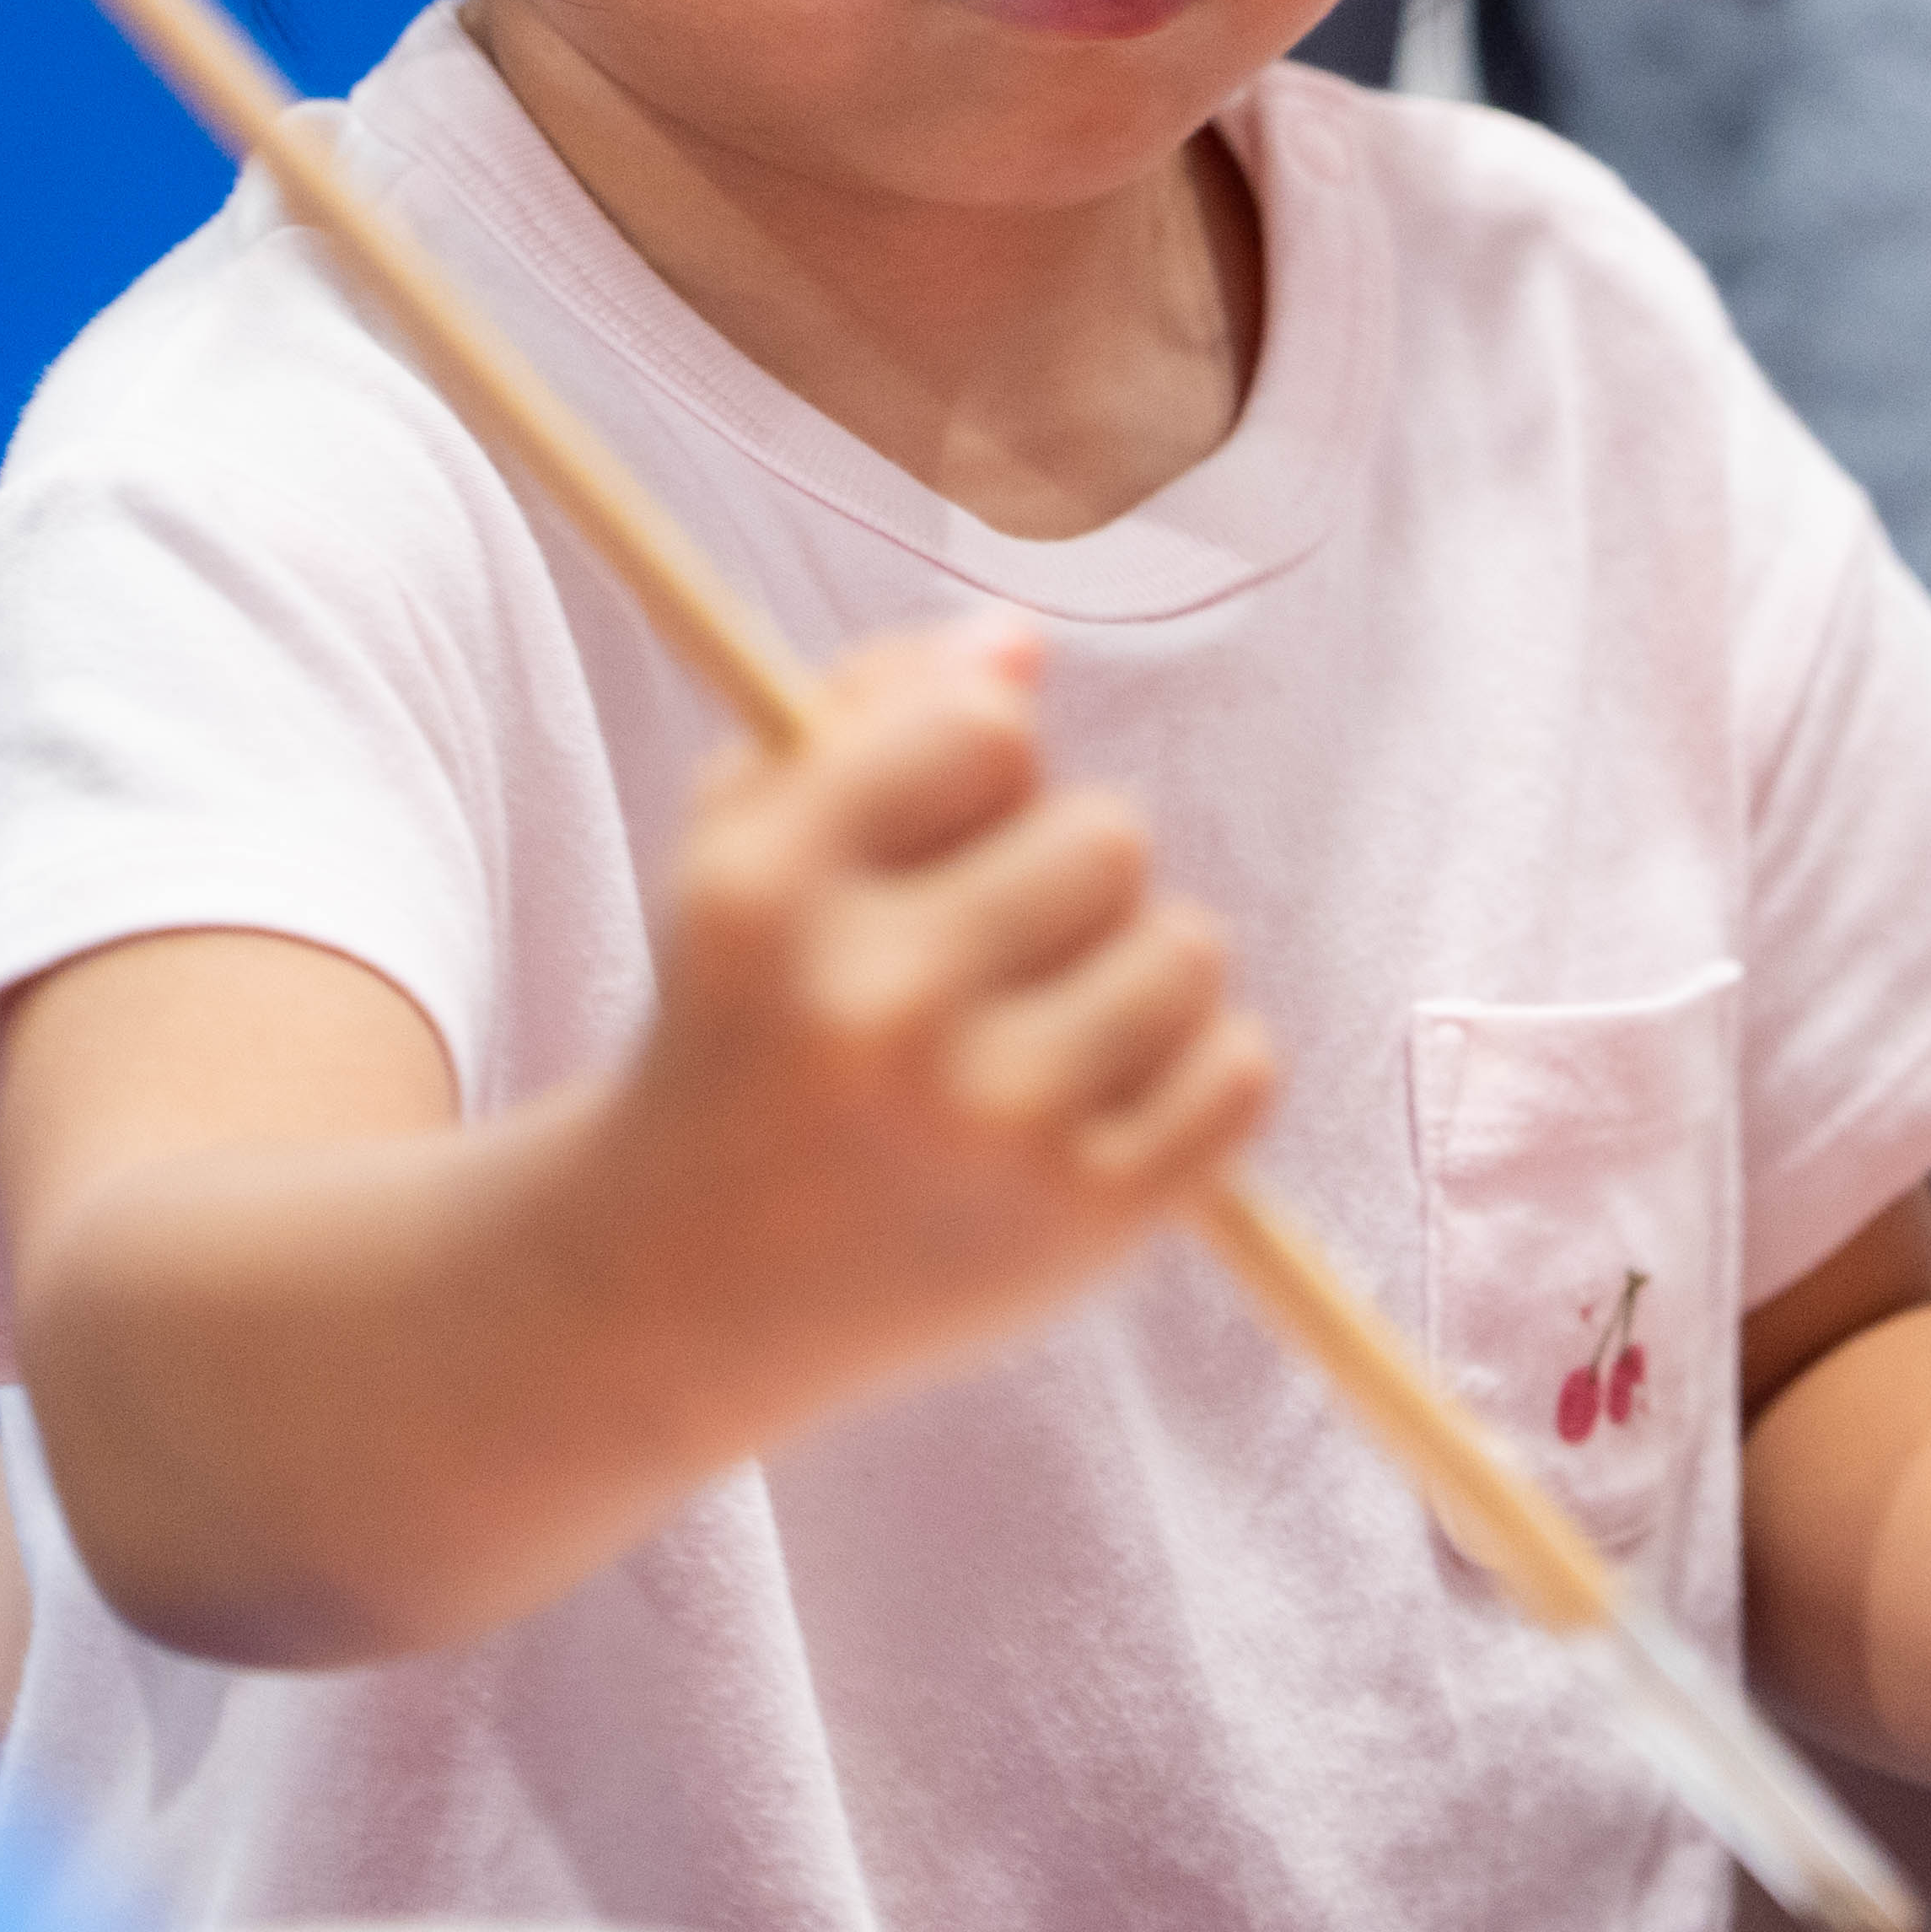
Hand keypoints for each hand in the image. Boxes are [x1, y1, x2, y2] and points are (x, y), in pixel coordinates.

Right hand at [587, 624, 1271, 1409]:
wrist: (690, 1284)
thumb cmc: (745, 1025)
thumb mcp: (739, 850)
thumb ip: (867, 713)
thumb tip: (1019, 647)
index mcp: (767, 894)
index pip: (982, 730)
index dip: (990, 759)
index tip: (955, 816)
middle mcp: (873, 1006)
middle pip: (1107, 835)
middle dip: (1064, 875)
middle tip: (991, 948)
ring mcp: (987, 1121)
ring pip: (1187, 946)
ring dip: (1136, 969)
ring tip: (1048, 1023)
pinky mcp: (1083, 1221)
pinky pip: (1240, 1069)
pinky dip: (1194, 1071)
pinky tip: (1101, 1095)